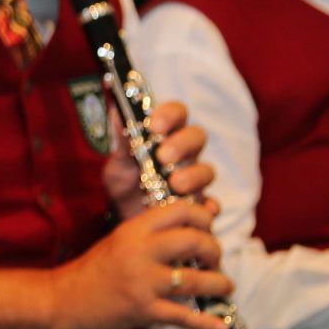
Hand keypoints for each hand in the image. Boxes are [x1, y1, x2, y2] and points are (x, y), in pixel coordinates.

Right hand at [57, 201, 230, 328]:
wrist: (63, 300)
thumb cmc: (94, 270)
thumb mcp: (120, 240)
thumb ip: (150, 234)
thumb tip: (190, 231)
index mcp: (134, 229)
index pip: (180, 211)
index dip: (203, 218)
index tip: (208, 230)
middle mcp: (140, 252)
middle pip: (194, 241)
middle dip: (214, 251)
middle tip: (215, 260)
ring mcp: (143, 282)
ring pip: (195, 280)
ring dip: (218, 284)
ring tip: (225, 287)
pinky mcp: (144, 311)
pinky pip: (183, 316)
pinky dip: (205, 323)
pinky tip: (219, 327)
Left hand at [101, 98, 216, 214]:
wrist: (125, 215)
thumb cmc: (125, 181)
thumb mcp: (118, 162)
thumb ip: (121, 141)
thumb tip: (117, 114)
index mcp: (167, 135)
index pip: (178, 113)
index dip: (170, 115)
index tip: (154, 127)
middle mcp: (185, 153)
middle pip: (197, 136)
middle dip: (182, 144)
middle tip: (163, 157)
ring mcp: (194, 179)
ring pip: (207, 170)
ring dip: (193, 175)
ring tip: (174, 184)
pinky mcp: (197, 204)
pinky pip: (212, 204)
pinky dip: (209, 206)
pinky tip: (201, 209)